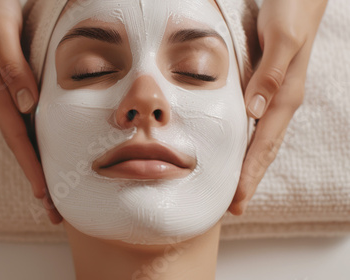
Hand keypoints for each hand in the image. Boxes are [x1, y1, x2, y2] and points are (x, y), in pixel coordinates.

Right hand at [0, 0, 61, 223]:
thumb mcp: (0, 29)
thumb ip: (12, 65)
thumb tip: (28, 103)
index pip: (17, 138)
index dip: (32, 168)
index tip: (46, 196)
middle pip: (21, 147)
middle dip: (37, 180)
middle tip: (54, 212)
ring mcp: (5, 94)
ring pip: (24, 138)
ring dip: (38, 167)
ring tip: (52, 196)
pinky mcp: (13, 85)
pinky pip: (26, 121)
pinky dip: (38, 143)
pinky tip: (47, 154)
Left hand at [228, 0, 327, 214]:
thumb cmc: (290, 11)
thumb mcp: (280, 38)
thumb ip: (270, 73)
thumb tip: (254, 111)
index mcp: (285, 95)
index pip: (264, 144)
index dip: (250, 173)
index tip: (237, 199)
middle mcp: (282, 100)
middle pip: (265, 149)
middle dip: (250, 179)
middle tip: (234, 207)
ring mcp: (276, 95)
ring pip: (262, 139)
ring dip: (249, 165)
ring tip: (236, 188)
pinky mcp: (268, 86)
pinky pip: (257, 123)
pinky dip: (247, 142)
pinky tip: (238, 149)